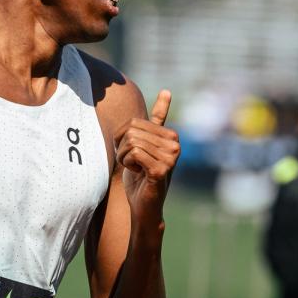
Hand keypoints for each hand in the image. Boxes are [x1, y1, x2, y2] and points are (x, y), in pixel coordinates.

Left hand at [115, 89, 179, 221]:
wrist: (144, 207)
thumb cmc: (141, 177)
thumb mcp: (145, 144)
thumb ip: (156, 121)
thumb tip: (167, 91)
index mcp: (171, 136)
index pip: (134, 123)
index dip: (123, 139)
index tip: (133, 154)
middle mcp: (175, 144)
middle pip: (132, 131)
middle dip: (123, 148)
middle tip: (132, 164)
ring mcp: (170, 157)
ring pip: (131, 142)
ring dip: (125, 157)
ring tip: (135, 169)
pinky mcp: (162, 169)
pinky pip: (134, 153)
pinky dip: (128, 163)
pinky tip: (138, 173)